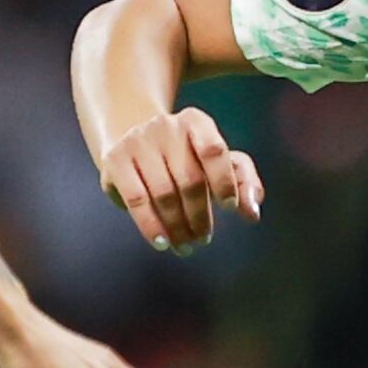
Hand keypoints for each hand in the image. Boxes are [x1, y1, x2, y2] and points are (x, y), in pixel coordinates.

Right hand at [98, 108, 264, 253]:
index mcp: (195, 122)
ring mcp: (137, 141)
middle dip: (200, 216)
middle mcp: (165, 126)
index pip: (213, 151)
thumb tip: (252, 214)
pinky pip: (136, 200)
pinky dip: (151, 226)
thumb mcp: (217, 159)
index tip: (229, 208)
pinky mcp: (115, 160)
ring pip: (164, 194)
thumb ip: (243, 181)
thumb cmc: (185, 154)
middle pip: (189, 180)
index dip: (224, 182)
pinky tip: (162, 243)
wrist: (130, 134)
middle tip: (203, 238)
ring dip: (178, 227)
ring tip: (186, 245)